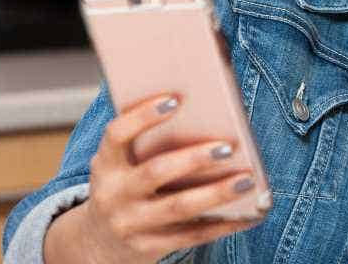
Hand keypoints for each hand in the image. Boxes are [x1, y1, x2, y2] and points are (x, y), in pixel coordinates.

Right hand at [47, 93, 263, 263]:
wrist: (98, 242)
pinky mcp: (147, 248)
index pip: (117, 134)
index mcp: (106, 164)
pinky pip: (192, 235)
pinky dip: (223, 224)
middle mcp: (112, 194)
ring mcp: (129, 224)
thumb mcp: (123, 164)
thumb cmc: (127, 185)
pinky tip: (249, 214)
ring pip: (178, 207)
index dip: (143, 116)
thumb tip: (209, 111)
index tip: (176, 99)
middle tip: (228, 147)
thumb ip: (150, 141)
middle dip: (194, 159)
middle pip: (155, 172)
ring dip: (216, 193)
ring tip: (247, 180)